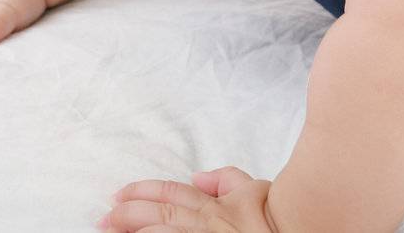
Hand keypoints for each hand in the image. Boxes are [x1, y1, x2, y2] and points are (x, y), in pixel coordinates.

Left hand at [100, 165, 277, 231]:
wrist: (300, 226)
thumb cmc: (280, 215)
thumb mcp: (256, 188)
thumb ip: (228, 179)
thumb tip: (200, 176)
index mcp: (213, 204)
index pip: (169, 193)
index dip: (141, 192)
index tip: (119, 195)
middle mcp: (205, 222)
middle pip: (158, 213)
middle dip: (126, 214)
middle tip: (103, 216)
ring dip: (134, 232)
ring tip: (109, 230)